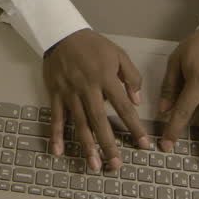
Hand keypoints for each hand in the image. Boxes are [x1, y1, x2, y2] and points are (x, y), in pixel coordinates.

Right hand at [42, 29, 149, 171]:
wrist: (62, 33)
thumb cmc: (92, 45)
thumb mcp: (118, 54)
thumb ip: (131, 77)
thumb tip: (137, 101)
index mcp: (106, 78)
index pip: (123, 107)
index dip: (134, 127)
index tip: (143, 144)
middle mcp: (87, 88)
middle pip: (100, 120)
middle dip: (109, 144)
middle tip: (116, 164)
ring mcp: (70, 93)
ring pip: (79, 123)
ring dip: (87, 145)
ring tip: (93, 165)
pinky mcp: (56, 94)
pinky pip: (57, 118)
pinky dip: (56, 135)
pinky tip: (58, 151)